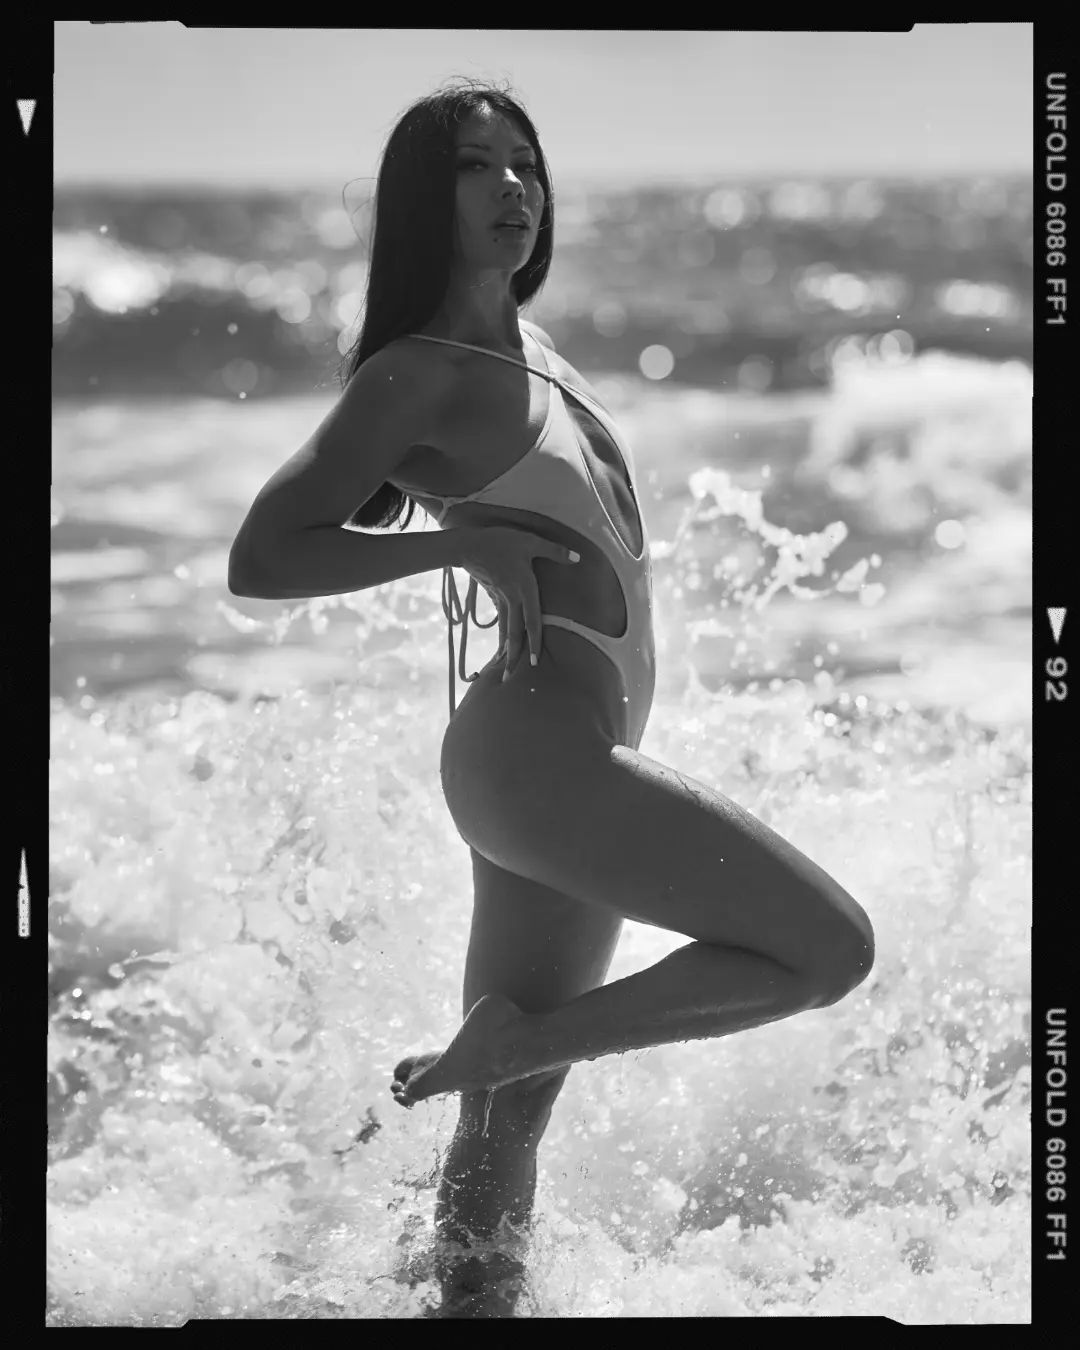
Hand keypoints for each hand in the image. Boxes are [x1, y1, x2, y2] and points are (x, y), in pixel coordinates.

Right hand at [458, 526, 579, 675]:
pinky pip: (500, 621)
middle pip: (515, 633)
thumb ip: (554, 550)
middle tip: (510, 679)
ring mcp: (502, 599)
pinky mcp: (494, 596)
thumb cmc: (501, 541)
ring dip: (505, 651)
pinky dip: (501, 636)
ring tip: (503, 670)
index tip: (533, 662)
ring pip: (506, 630)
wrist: (468, 544)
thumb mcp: (530, 541)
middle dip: (513, 657)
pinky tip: (501, 649)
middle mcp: (513, 599)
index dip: (534, 642)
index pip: (532, 621)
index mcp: (525, 589)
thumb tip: (578, 558)